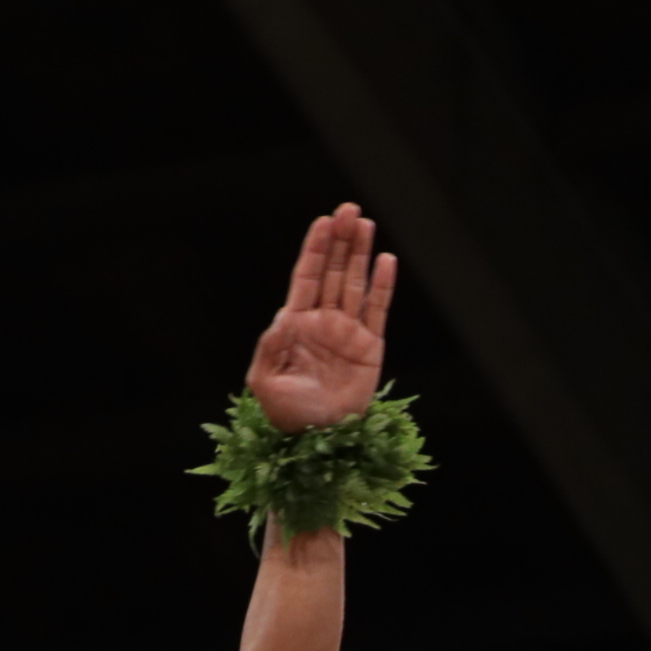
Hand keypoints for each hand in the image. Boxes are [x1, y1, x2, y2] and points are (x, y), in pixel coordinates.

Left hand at [245, 203, 396, 432]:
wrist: (320, 442)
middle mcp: (323, 322)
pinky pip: (378, 310)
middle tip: (348, 209)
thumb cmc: (288, 415)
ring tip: (365, 224)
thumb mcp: (264, 383)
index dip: (316, 249)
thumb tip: (283, 318)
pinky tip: (385, 260)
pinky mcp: (370, 347)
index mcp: (296, 325)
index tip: (323, 221)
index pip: (308, 277)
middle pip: (334, 272)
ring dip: (360, 253)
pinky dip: (383, 286)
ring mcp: (348, 332)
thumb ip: (270, 349)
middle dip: (340, 241)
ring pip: (356, 284)